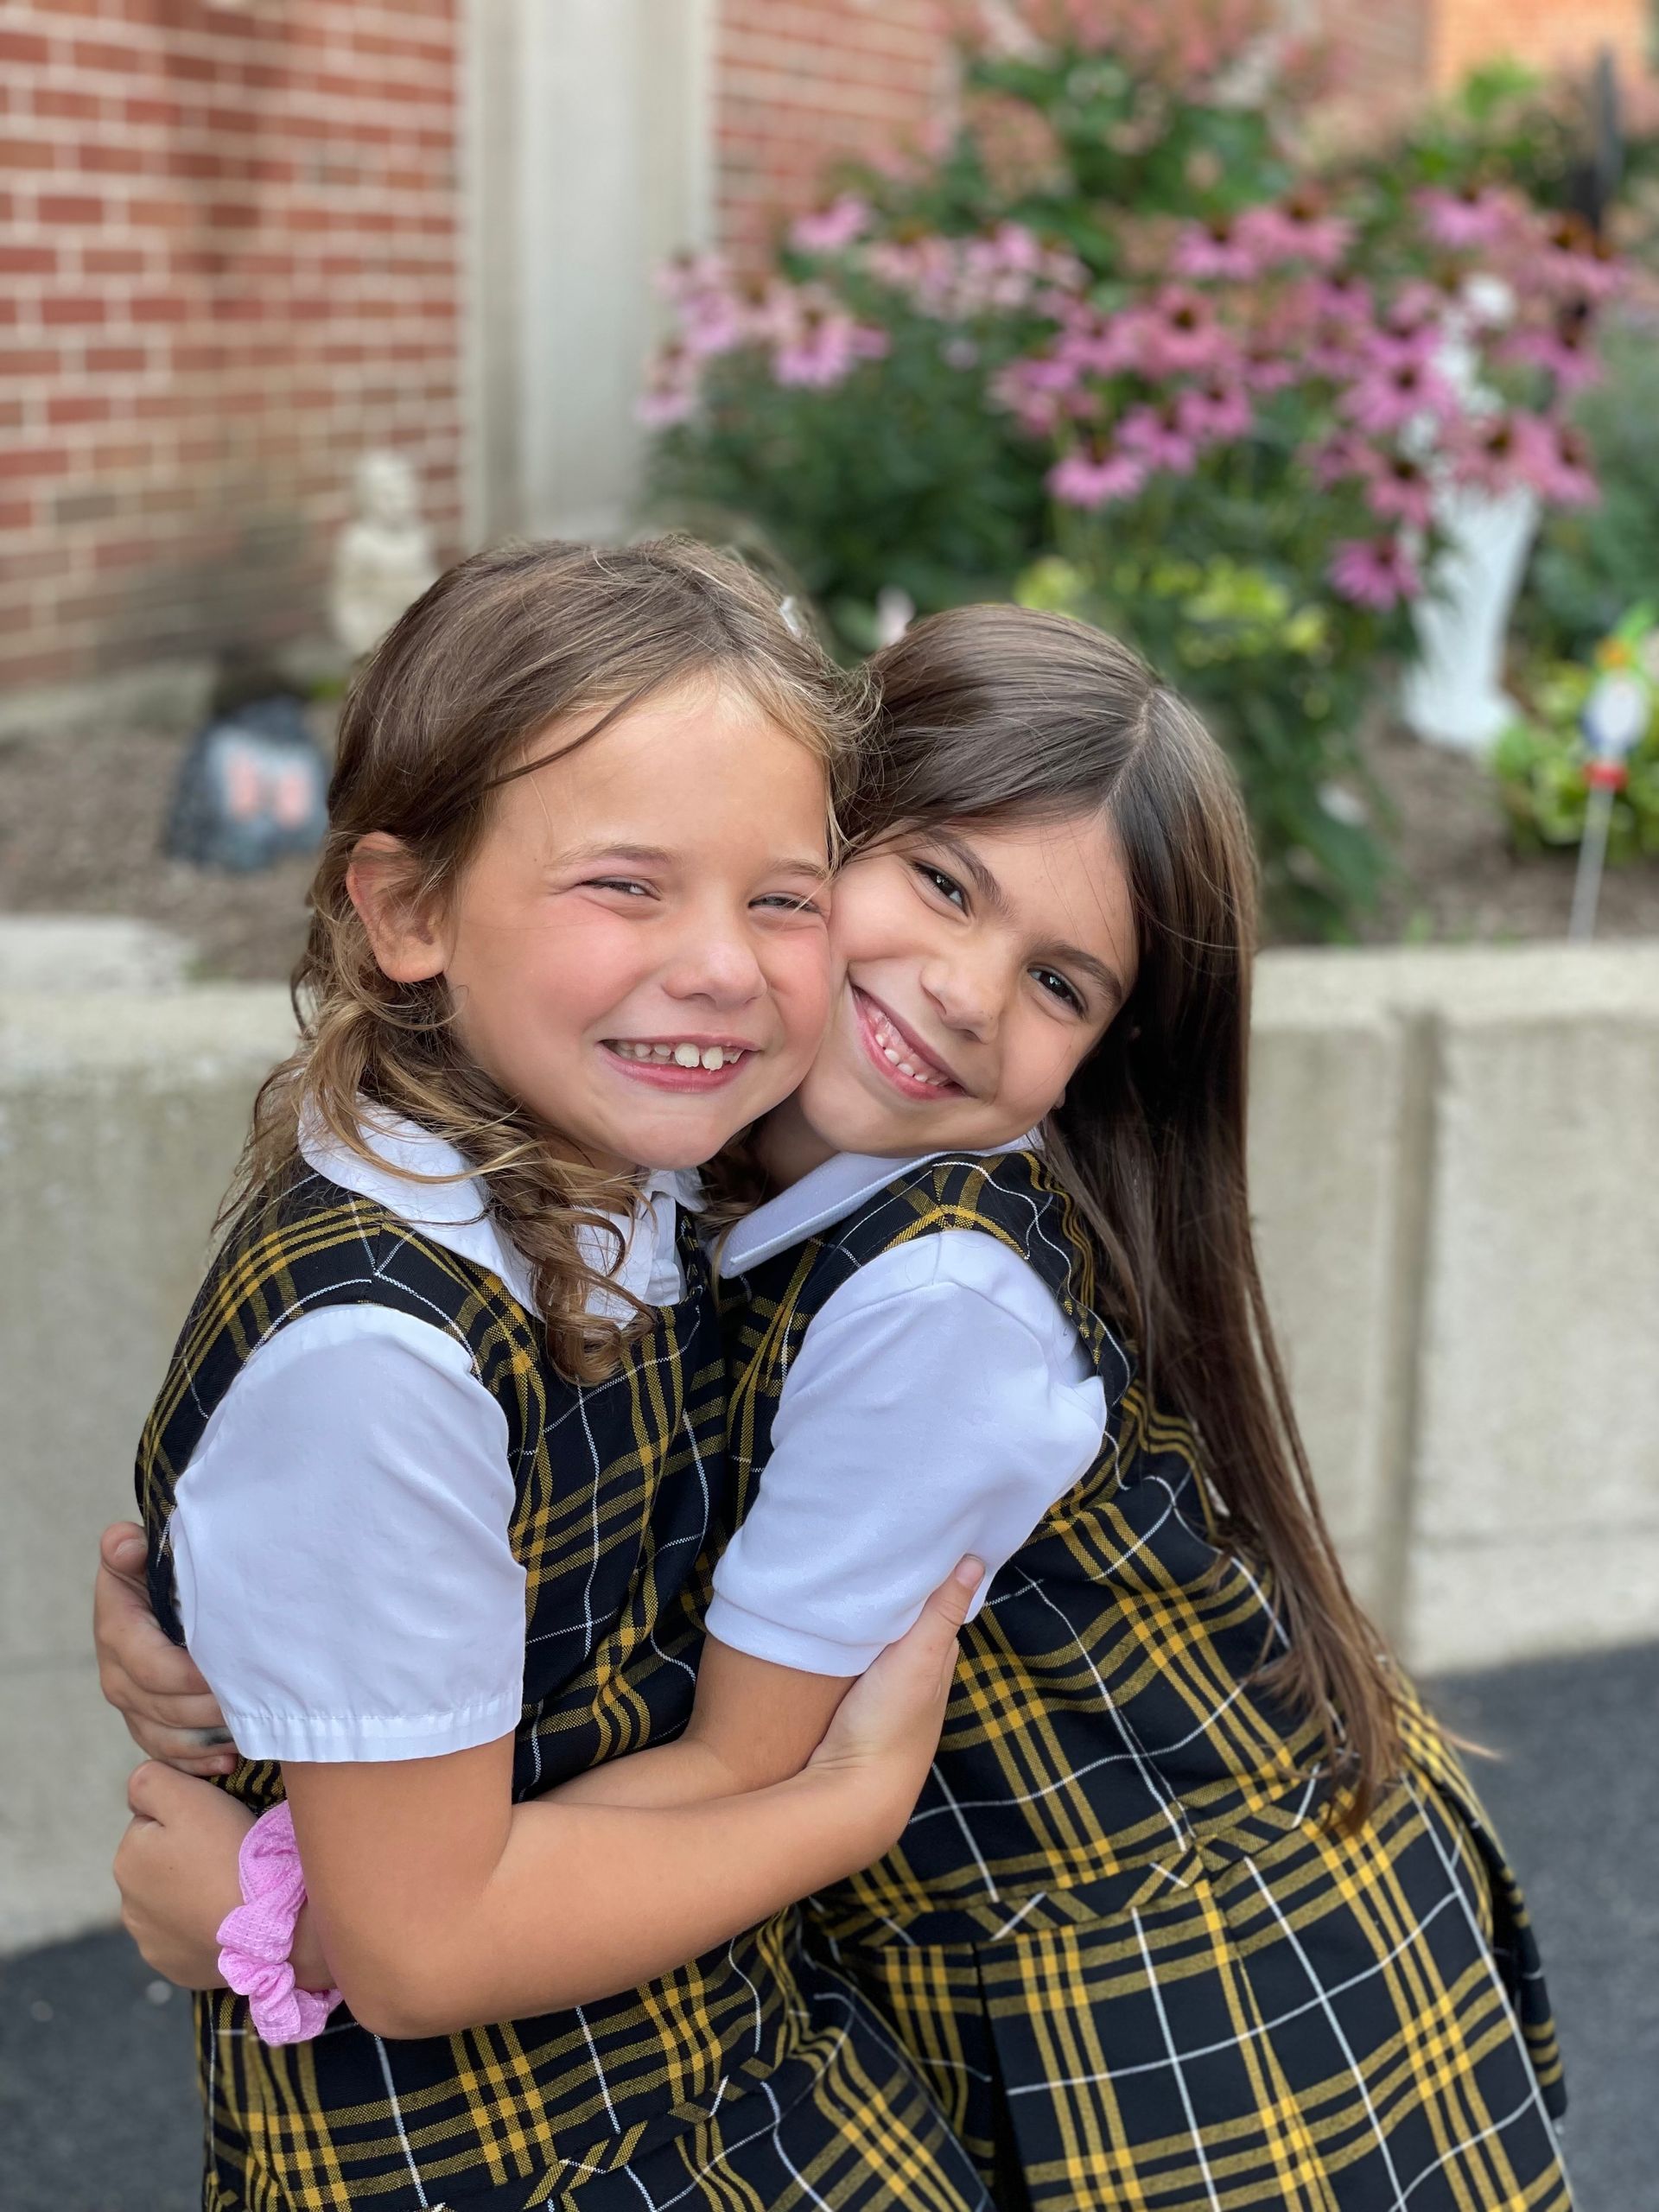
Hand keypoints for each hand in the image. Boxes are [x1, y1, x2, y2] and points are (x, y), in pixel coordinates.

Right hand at [94, 1522, 238, 1776]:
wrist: (161, 1591)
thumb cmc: (163, 1569)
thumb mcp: (145, 1553)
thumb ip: (130, 1549)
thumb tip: (124, 1543)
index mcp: (117, 1631)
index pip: (151, 1667)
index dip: (190, 1677)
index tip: (232, 1672)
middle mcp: (117, 1673)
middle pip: (163, 1708)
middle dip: (210, 1708)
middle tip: (255, 1702)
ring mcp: (131, 1704)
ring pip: (165, 1737)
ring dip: (207, 1738)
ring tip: (249, 1731)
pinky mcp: (146, 1723)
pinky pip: (167, 1755)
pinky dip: (197, 1761)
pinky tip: (229, 1757)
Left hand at [116, 1762, 253, 1988]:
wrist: (271, 1922)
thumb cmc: (231, 1851)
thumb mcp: (189, 1796)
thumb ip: (150, 1779)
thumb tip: (137, 1789)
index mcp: (127, 1860)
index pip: (154, 1820)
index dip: (189, 1815)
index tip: (217, 1823)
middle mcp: (129, 1906)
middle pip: (163, 1862)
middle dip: (188, 1855)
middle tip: (228, 1853)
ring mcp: (152, 1942)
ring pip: (175, 1899)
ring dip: (195, 1890)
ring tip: (231, 1886)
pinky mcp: (177, 1967)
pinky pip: (189, 1934)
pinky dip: (205, 1923)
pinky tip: (229, 1916)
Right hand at [806, 1557, 981, 1848]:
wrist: (852, 1792)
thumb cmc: (890, 1723)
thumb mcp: (920, 1659)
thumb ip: (942, 1613)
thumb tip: (974, 1561)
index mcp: (937, 1663)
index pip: (938, 1610)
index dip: (928, 1580)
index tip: (912, 1544)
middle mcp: (917, 1680)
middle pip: (910, 1628)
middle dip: (898, 1598)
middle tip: (873, 1554)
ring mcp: (885, 1698)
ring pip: (882, 1647)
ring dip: (870, 1622)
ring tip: (848, 1581)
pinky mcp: (854, 1709)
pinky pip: (856, 1665)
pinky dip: (851, 1645)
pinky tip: (831, 1631)